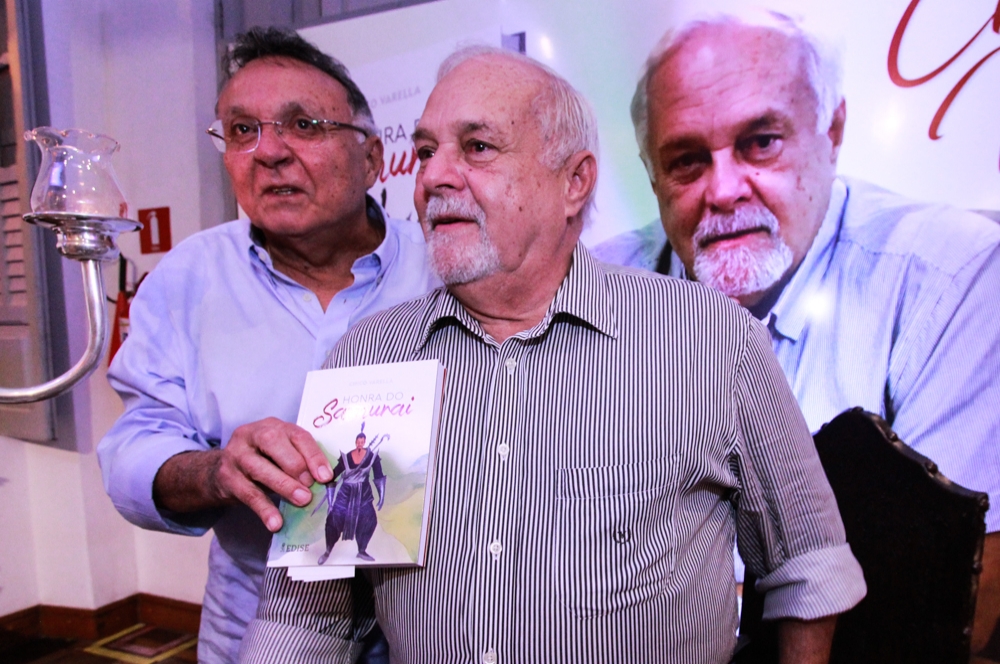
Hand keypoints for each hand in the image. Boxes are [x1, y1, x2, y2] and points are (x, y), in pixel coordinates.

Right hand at [153, 417, 332, 531]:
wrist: (221, 469)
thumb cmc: (263, 460)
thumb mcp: (282, 453)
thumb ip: (300, 460)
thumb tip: (324, 481)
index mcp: (273, 426)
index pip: (297, 436)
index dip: (313, 455)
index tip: (326, 476)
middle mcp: (252, 435)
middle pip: (273, 443)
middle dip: (296, 466)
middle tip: (311, 486)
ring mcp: (236, 454)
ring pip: (260, 468)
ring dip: (284, 486)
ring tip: (302, 501)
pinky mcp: (227, 477)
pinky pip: (248, 494)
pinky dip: (264, 509)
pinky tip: (276, 522)